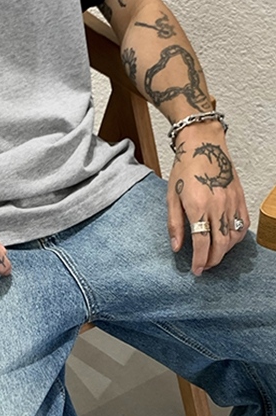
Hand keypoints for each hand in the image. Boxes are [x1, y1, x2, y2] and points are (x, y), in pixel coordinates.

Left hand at [166, 126, 249, 275]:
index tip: (196, 270)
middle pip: (220, 244)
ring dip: (223, 251)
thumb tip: (176, 247)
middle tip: (204, 267)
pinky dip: (236, 238)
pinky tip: (227, 241)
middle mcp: (218, 207)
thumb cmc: (184, 169)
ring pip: (233, 237)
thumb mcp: (171, 196)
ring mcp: (232, 203)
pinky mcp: (240, 198)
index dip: (200, 260)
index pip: (202, 243)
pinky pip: (243, 225)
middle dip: (212, 260)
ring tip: (213, 256)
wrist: (204, 145)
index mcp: (198, 206)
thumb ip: (174, 223)